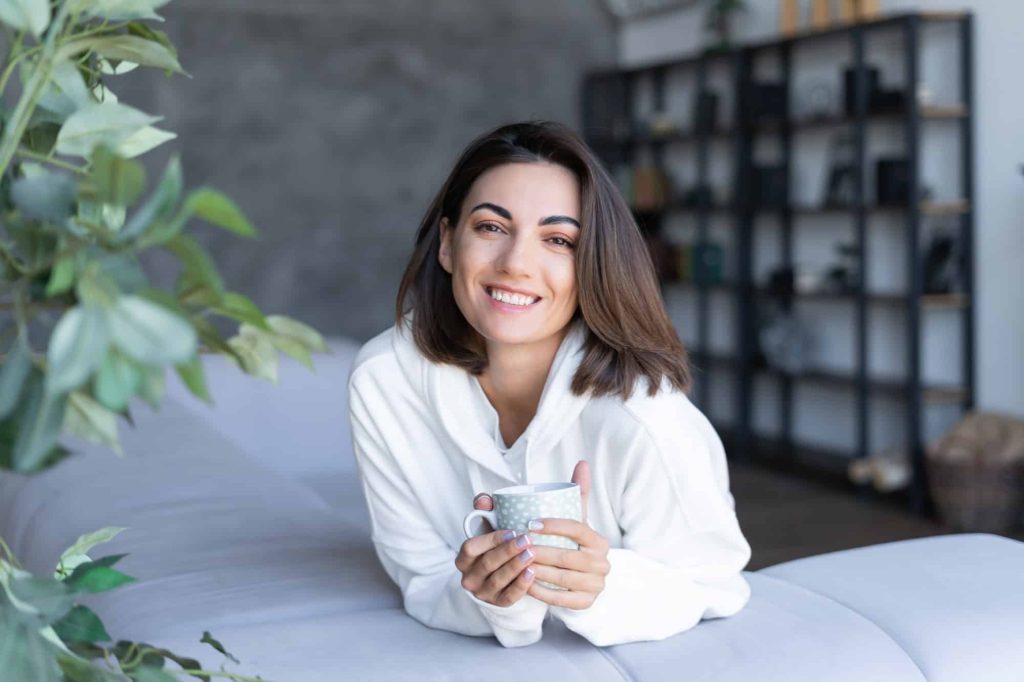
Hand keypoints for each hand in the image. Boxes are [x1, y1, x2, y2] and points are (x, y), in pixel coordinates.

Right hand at [455, 494, 536, 606]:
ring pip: (498, 580)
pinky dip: (521, 586)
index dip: (490, 539)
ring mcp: (483, 593)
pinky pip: (509, 597)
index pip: (470, 548)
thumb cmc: (496, 546)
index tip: (511, 531)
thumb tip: (484, 499)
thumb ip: (485, 510)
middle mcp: (469, 577)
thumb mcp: (488, 528)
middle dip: (507, 551)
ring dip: (515, 566)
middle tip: (527, 540)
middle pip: (487, 564)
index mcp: (463, 558)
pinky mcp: (498, 603)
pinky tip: (532, 573)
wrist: (502, 575)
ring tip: (532, 554)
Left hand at [526, 460, 609, 609]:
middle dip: (540, 551)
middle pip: (568, 556)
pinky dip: (542, 593)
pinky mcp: (587, 604)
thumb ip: (576, 493)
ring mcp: (596, 586)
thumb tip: (582, 462)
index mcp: (599, 541)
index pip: (578, 528)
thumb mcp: (576, 519)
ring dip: (538, 571)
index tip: (529, 523)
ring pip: (563, 579)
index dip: (554, 525)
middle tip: (517, 545)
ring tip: (517, 563)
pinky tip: (525, 584)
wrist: (583, 577)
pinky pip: (562, 600)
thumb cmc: (572, 543)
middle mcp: (602, 563)